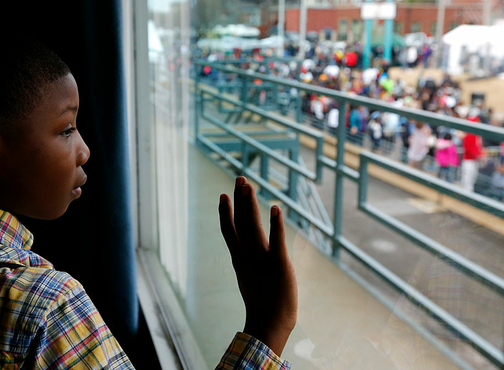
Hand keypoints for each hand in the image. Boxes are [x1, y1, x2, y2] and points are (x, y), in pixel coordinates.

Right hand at [218, 176, 297, 356]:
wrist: (269, 325)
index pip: (230, 230)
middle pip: (241, 222)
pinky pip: (277, 239)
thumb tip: (247, 262)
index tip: (223, 195)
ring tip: (249, 184)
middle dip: (240, 199)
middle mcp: (248, 256)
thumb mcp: (252, 281)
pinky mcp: (280, 263)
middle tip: (240, 178)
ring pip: (254, 225)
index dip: (226, 212)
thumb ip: (250, 267)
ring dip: (251, 204)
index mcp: (240, 260)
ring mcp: (262, 259)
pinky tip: (275, 207)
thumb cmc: (263, 308)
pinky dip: (276, 223)